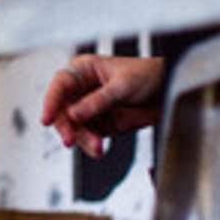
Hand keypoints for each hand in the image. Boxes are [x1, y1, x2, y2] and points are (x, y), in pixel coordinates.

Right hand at [41, 54, 164, 157]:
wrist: (172, 91)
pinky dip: (92, 145)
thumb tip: (74, 114)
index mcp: (85, 70)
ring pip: (75, 127)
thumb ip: (97, 101)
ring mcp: (92, 108)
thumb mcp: (122, 86)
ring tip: (96, 147)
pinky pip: (89, 137)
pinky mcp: (102, 124)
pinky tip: (98, 149)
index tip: (47, 118)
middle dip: (66, 126)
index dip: (51, 101)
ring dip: (83, 139)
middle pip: (63, 110)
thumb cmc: (150, 76)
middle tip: (69, 139)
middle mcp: (84, 89)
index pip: (61, 85)